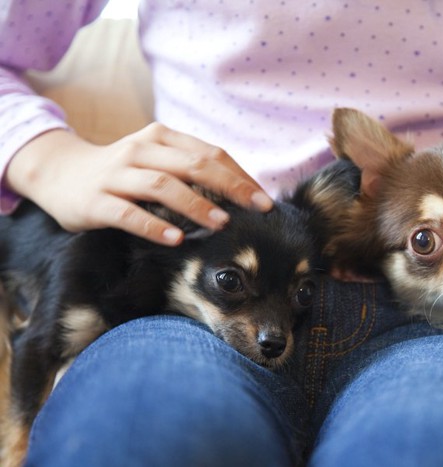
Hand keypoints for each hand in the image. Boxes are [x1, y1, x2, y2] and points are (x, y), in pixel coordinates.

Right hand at [6, 124, 272, 244]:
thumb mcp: (158, 160)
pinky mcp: (95, 200)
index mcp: (162, 138)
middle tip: (256, 209)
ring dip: (195, 205)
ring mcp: (116, 174)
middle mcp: (141, 150)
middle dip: (230, 187)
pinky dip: (153, 226)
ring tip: (222, 224)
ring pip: (162, 186)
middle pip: (193, 165)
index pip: (210, 153)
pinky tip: (175, 239)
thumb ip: (192, 168)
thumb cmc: (123, 171)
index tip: (264, 200)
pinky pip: (127, 214)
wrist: (59, 172)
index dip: (240, 176)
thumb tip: (242, 192)